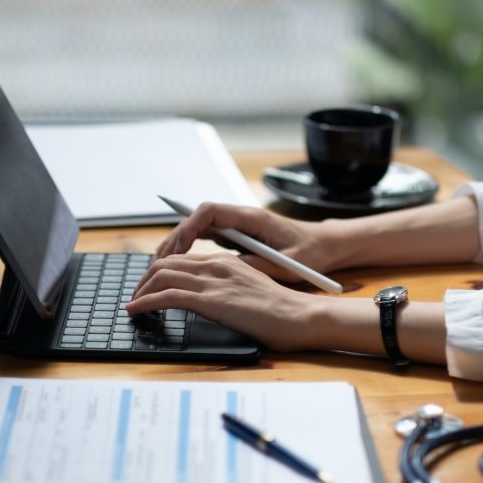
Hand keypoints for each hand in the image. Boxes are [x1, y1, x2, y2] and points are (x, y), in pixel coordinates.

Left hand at [126, 252, 322, 351]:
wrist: (299, 316)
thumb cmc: (282, 312)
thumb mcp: (251, 291)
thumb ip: (229, 288)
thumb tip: (210, 300)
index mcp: (226, 262)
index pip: (181, 259)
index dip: (158, 272)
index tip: (149, 287)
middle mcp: (216, 265)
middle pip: (165, 263)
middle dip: (143, 280)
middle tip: (135, 297)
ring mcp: (212, 281)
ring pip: (161, 276)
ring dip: (140, 291)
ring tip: (131, 306)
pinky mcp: (210, 299)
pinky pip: (166, 296)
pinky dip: (145, 302)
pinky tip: (136, 312)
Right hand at [156, 203, 337, 281]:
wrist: (325, 246)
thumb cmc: (310, 254)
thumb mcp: (285, 265)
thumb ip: (255, 266)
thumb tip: (225, 270)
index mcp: (251, 217)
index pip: (209, 212)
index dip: (188, 227)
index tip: (177, 249)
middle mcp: (240, 217)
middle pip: (196, 219)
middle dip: (174, 238)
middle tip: (157, 263)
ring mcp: (236, 226)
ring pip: (197, 228)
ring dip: (178, 244)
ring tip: (159, 266)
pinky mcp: (236, 236)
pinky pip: (205, 238)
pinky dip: (189, 250)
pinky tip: (177, 266)